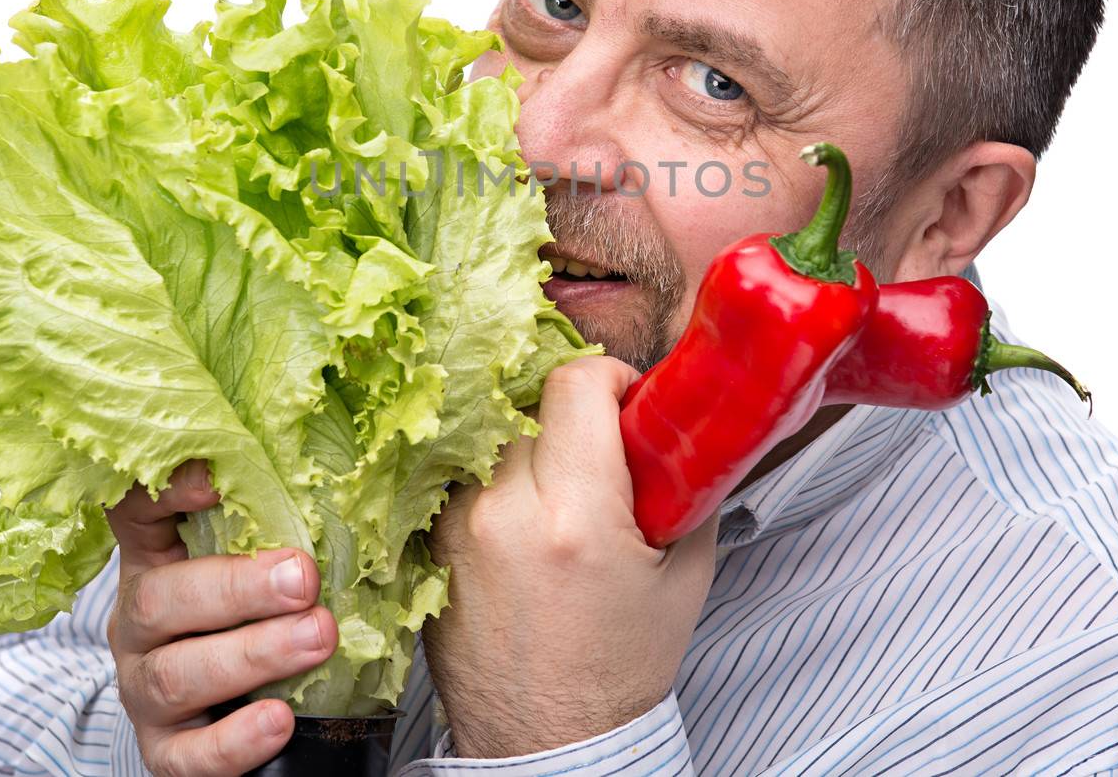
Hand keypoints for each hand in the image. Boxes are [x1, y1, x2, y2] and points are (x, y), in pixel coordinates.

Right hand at [104, 459, 337, 776]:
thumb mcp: (263, 566)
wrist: (246, 716)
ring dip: (250, 655)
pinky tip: (279, 720)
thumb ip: (286, 529)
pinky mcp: (164, 753)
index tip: (213, 480)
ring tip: (316, 638)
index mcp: (158, 561)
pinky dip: (233, 741)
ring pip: (173, 674)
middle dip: (237, 588)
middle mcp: (139, 624)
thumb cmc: (265, 617)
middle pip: (159, 598)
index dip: (164, 493)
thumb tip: (356, 490)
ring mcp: (144, 690)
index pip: (137, 514)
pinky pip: (186, 756)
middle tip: (303, 579)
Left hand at [423, 357, 718, 757]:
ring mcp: (457, 528)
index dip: (610, 377)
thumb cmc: (619, 667)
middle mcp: (505, 513)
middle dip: (571, 413)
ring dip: (528, 442)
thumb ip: (686, 487)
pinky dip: (495, 478)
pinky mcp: (430, 544)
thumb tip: (683, 426)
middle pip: (531, 401)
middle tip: (599, 447)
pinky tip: (522, 514)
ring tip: (558, 486)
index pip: (575, 383)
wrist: (549, 742)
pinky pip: (464, 475)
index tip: (625, 400)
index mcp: (575, 517)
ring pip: (492, 433)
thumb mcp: (683, 575)